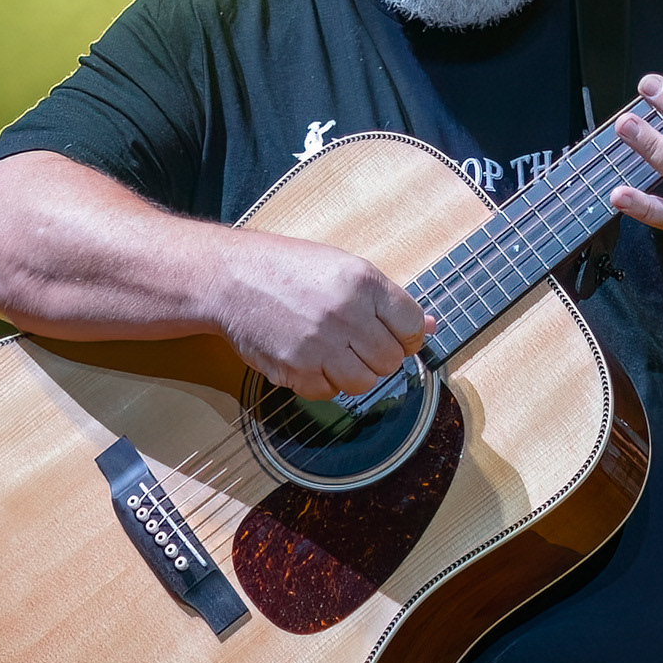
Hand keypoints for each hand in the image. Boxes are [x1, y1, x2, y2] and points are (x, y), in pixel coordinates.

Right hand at [210, 233, 429, 399]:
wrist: (230, 279)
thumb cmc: (289, 270)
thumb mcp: (344, 269)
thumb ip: (388, 301)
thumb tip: (432, 326)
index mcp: (364, 282)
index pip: (412, 326)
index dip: (408, 337)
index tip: (395, 337)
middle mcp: (346, 313)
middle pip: (391, 360)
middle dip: (379, 357)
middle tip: (357, 344)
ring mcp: (320, 344)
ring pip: (364, 383)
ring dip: (353, 373)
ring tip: (334, 353)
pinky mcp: (295, 368)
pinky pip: (328, 393)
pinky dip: (322, 383)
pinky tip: (310, 359)